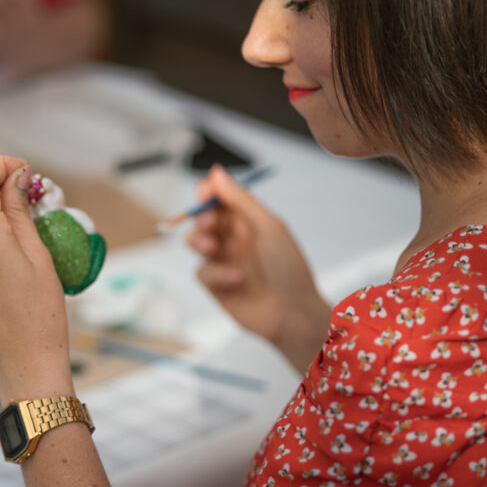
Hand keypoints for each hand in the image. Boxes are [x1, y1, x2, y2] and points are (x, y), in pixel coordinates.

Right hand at [187, 165, 330, 370]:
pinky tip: (237, 280)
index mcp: (250, 222)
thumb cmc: (288, 269)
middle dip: (202, 217)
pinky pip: (201, 271)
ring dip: (199, 240)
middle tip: (211, 223)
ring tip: (213, 248)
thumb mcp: (268, 227)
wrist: (292, 313)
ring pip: (194, 241)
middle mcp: (235, 239)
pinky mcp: (215, 284)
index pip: (222, 198)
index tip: (204, 193)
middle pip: (204, 218)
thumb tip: (216, 173)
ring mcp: (224, 261)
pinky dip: (216, 274)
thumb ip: (240, 200)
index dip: (209, 192)